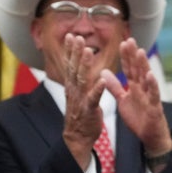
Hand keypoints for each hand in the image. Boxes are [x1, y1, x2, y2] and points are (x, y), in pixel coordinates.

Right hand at [61, 34, 106, 168]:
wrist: (77, 137)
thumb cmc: (80, 115)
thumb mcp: (77, 94)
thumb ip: (77, 80)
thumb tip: (75, 65)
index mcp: (72, 86)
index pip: (70, 65)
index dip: (70, 50)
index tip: (70, 35)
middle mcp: (74, 91)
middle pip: (73, 68)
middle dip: (75, 52)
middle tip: (77, 37)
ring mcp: (80, 100)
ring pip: (82, 80)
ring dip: (85, 65)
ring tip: (88, 51)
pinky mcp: (89, 110)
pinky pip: (93, 98)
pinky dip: (97, 89)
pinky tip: (102, 80)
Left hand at [105, 38, 171, 160]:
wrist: (150, 136)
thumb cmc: (139, 117)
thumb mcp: (123, 100)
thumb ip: (114, 86)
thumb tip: (103, 72)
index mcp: (134, 87)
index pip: (129, 69)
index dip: (126, 57)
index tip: (122, 43)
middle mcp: (143, 88)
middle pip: (138, 69)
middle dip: (133, 55)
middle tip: (129, 40)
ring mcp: (150, 96)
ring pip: (147, 78)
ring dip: (144, 65)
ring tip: (140, 52)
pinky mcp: (155, 106)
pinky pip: (154, 94)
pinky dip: (152, 85)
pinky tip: (150, 75)